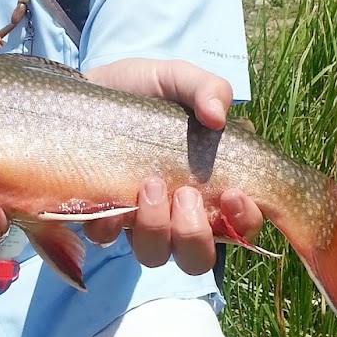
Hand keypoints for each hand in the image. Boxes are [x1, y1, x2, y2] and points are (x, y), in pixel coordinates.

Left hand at [81, 56, 263, 274]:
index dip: (245, 221)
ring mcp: (141, 219)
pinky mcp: (103, 216)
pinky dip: (110, 224)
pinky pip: (107, 239)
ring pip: (156, 255)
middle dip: (195, 235)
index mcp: (212, 186)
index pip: (243, 226)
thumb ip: (207, 89)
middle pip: (199, 258)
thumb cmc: (145, 87)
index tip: (233, 194)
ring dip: (156, 229)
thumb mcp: (179, 78)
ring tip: (148, 185)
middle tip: (185, 193)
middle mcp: (180, 213)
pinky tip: (111, 197)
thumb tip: (218, 116)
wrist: (91, 87)